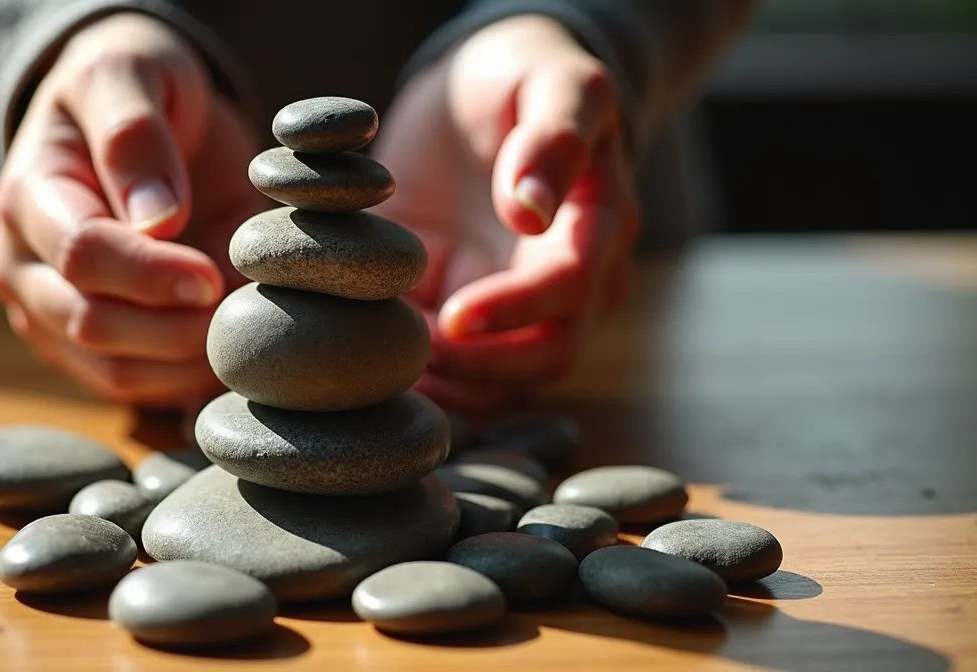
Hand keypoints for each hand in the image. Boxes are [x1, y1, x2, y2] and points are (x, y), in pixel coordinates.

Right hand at [0, 13, 264, 407]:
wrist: (127, 116)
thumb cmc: (130, 85)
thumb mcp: (130, 74)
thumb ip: (135, 137)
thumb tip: (158, 219)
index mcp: (27, 198)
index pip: (81, 256)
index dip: (152, 273)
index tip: (213, 270)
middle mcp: (22, 268)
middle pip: (92, 324)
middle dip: (176, 325)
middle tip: (238, 299)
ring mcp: (49, 315)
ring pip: (115, 373)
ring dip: (188, 359)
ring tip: (241, 319)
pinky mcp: (87, 350)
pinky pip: (138, 389)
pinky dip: (189, 379)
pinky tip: (229, 344)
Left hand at [373, 15, 640, 415]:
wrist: (486, 96)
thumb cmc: (524, 78)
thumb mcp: (549, 81)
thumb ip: (553, 137)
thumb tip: (531, 208)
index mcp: (598, 226)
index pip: (569, 289)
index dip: (514, 310)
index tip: (451, 316)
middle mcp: (574, 282)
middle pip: (546, 356)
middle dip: (480, 369)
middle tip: (407, 356)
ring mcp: (524, 309)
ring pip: (506, 384)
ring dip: (452, 392)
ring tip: (386, 376)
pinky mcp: (475, 320)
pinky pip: (462, 378)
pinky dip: (429, 388)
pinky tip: (378, 375)